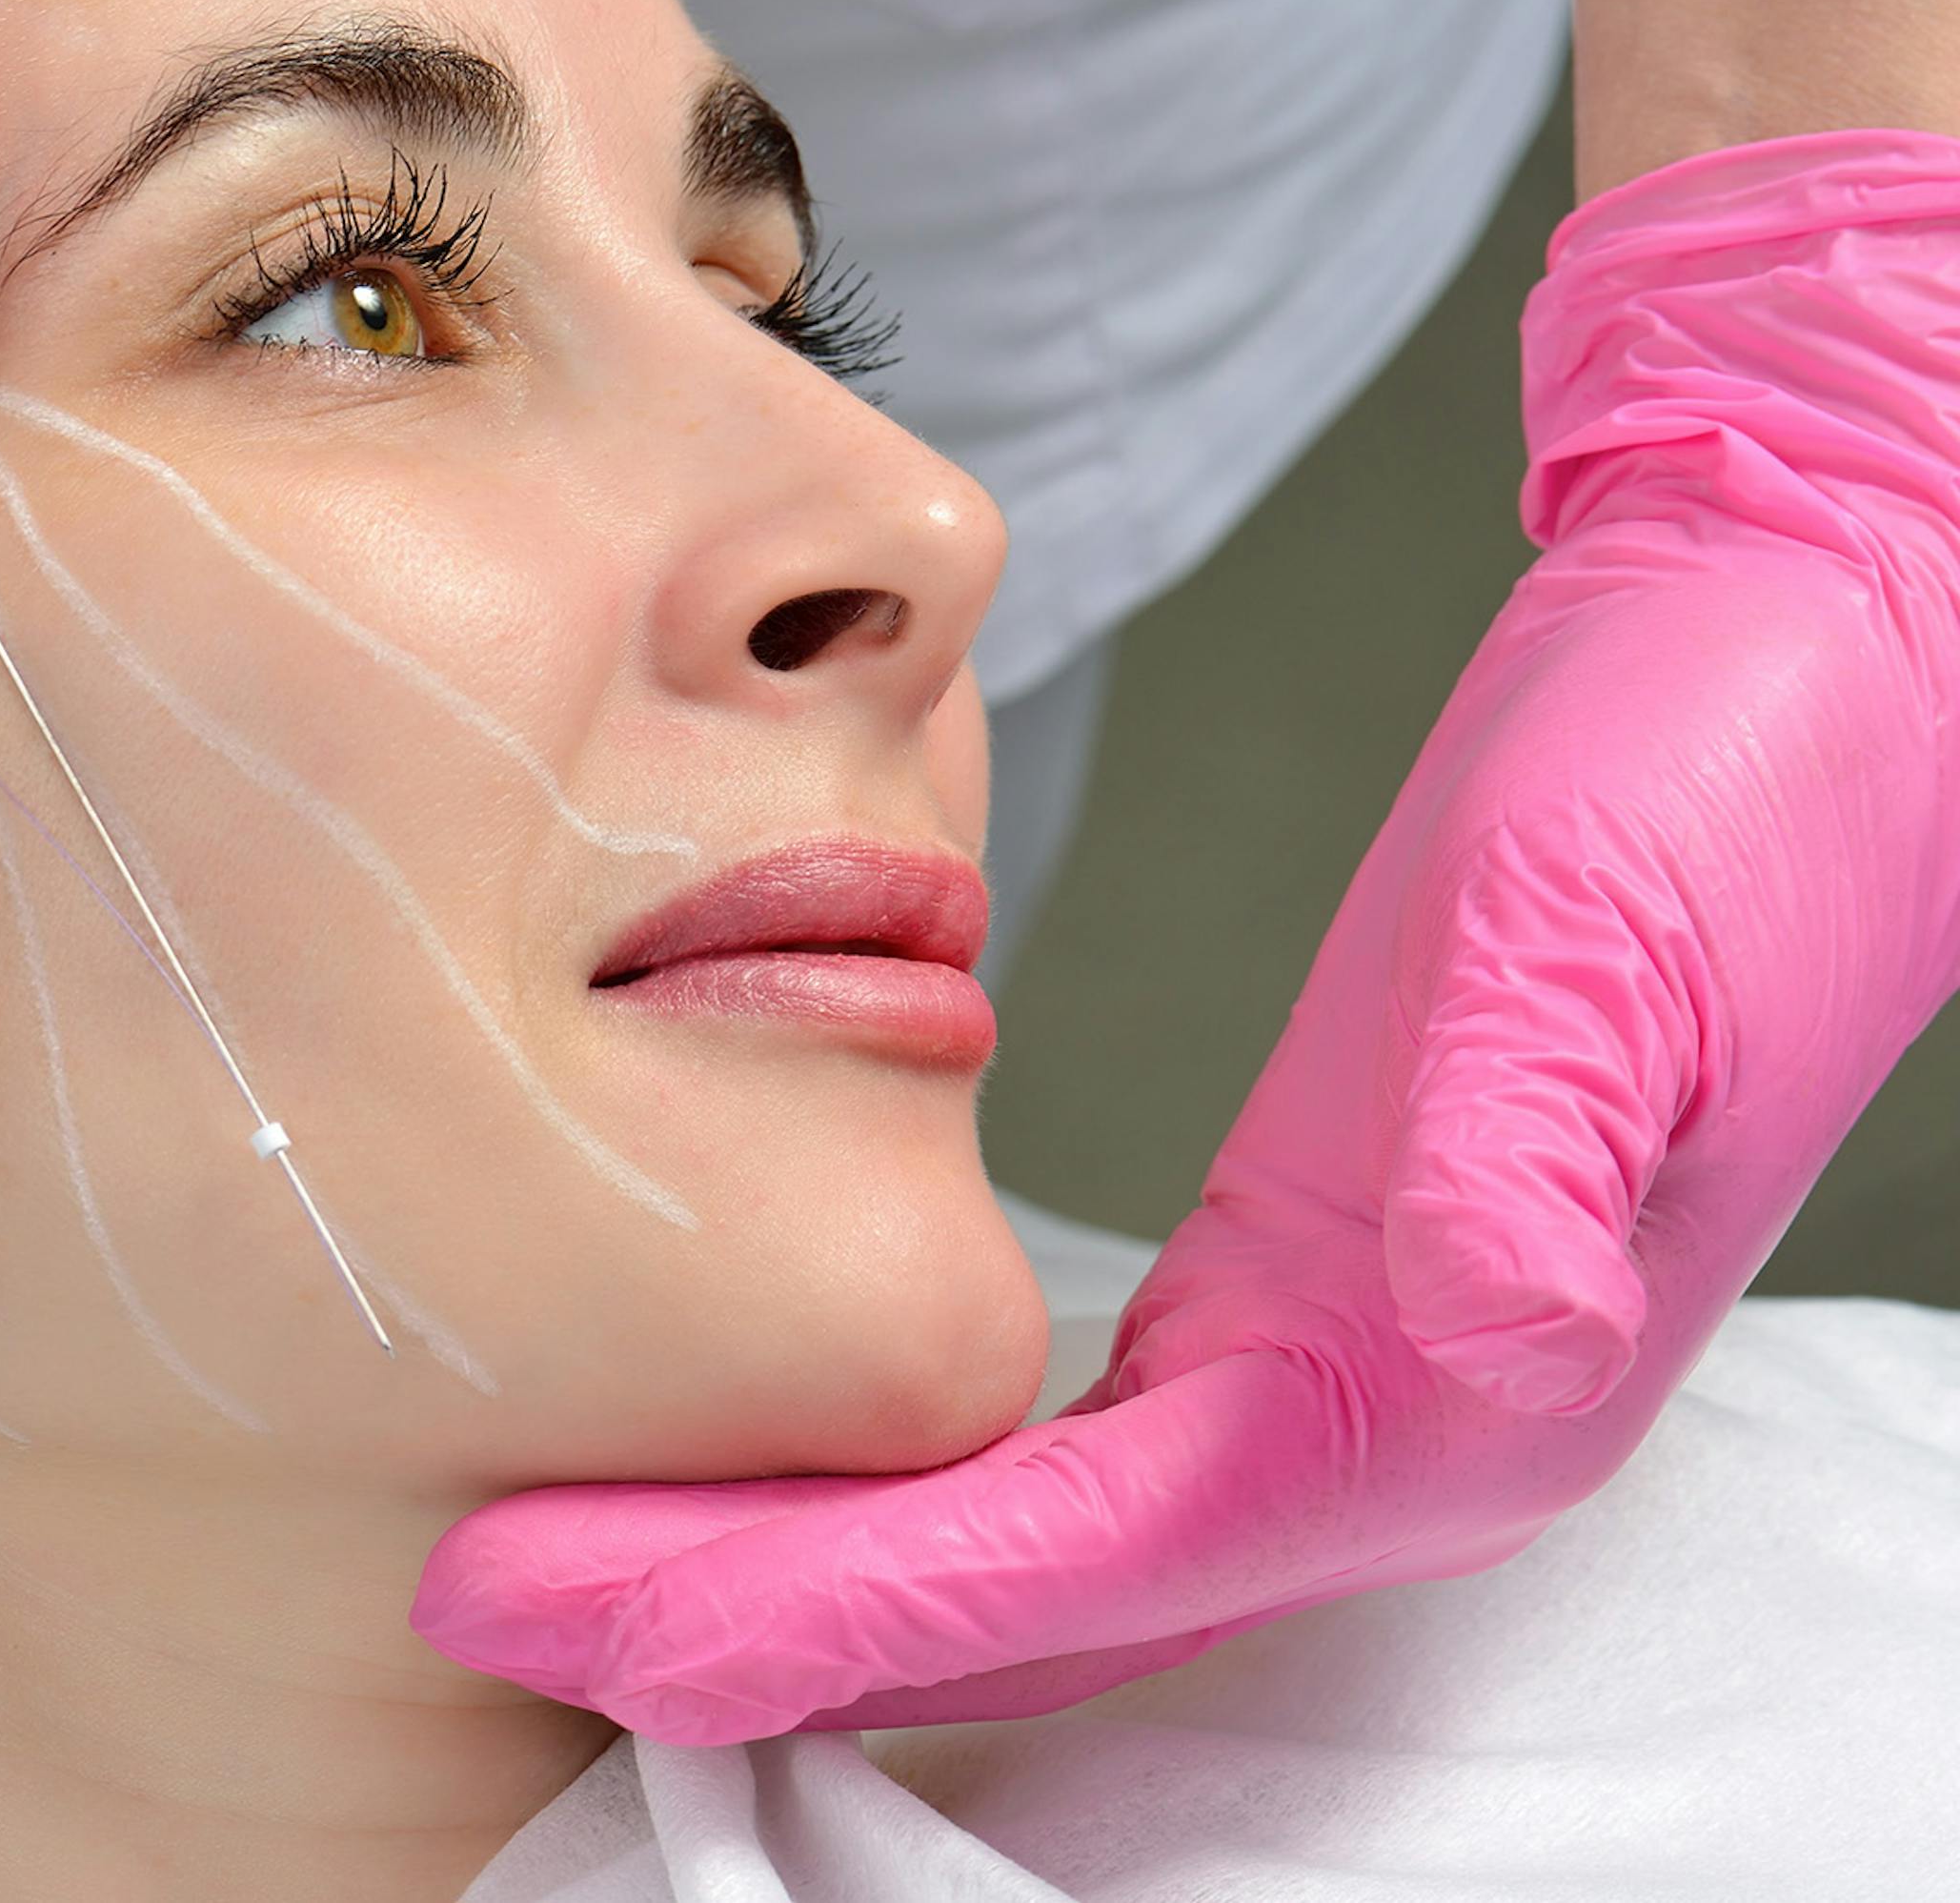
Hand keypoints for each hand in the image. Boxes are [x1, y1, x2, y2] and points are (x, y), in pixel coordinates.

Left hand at [412, 133, 1959, 1740]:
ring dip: (787, 1560)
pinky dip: (885, 1473)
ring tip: (564, 1552)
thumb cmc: (1723, 788)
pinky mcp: (1288, 1273)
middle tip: (485, 1598)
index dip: (810, 1605)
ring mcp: (1330, 1358)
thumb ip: (1528, 1142)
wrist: (1795, 657)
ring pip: (1010, 1540)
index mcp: (1429, 1392)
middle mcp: (1371, 1422)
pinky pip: (1049, 1446)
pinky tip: (759, 1455)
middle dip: (739, 1617)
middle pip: (1001, 1596)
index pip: (1060, 1561)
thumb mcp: (1613, 943)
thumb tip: (1474, 1323)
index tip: (583, 1622)